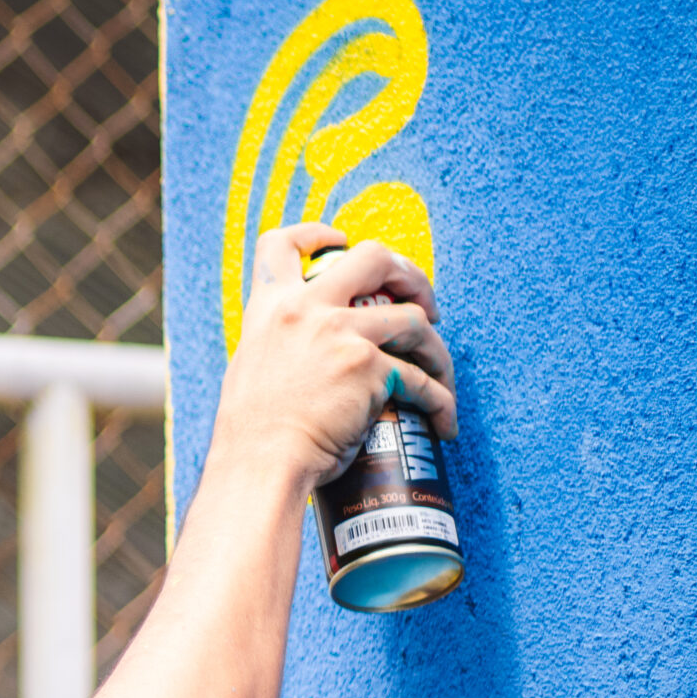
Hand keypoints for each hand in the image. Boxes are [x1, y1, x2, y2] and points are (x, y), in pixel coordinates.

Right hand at [213, 223, 458, 486]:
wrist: (259, 463)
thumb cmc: (253, 433)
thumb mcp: (253, 368)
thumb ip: (282, 346)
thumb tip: (311, 356)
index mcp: (270, 308)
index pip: (282, 245)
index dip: (316, 234)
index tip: (340, 241)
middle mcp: (306, 309)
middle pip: (372, 258)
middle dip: (409, 274)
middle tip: (421, 302)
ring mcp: (340, 334)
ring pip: (413, 318)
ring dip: (435, 346)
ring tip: (439, 370)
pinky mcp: (369, 367)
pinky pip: (421, 380)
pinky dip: (439, 401)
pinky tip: (443, 421)